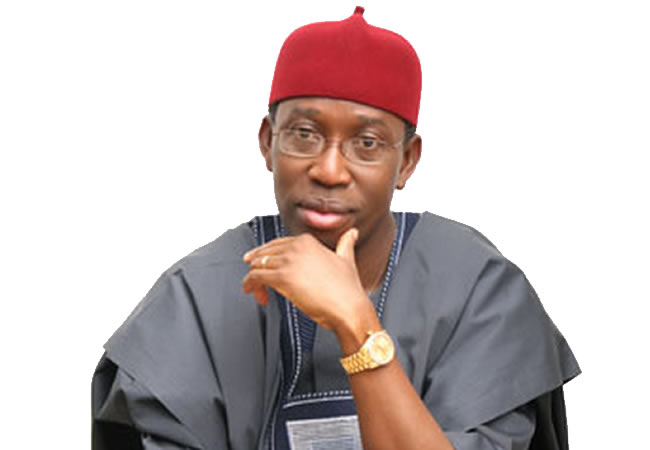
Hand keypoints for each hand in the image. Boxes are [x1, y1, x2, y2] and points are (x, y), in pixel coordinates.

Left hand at [242, 228, 370, 330]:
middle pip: (264, 253)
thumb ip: (346, 244)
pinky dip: (250, 286)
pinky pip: (255, 278)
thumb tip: (352, 233)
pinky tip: (255, 294)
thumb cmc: (348, 289)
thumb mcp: (347, 259)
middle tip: (256, 281)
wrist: (349, 308)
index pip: (276, 245)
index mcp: (307, 241)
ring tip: (258, 292)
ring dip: (253, 280)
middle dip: (257, 268)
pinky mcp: (282, 278)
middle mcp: (296, 247)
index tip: (262, 265)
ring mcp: (288, 261)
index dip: (268, 257)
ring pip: (257, 265)